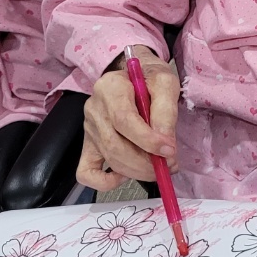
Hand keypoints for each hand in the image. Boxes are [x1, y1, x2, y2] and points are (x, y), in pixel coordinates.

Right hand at [78, 50, 179, 191]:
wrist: (134, 75)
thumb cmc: (149, 78)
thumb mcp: (165, 83)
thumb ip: (166, 110)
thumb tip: (165, 143)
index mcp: (110, 88)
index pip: (124, 120)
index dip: (148, 140)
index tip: (170, 150)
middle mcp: (94, 108)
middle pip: (115, 145)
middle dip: (146, 163)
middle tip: (169, 164)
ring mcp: (89, 129)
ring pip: (109, 159)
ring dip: (137, 171)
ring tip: (160, 167)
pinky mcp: (88, 145)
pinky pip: (87, 172)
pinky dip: (106, 182)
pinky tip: (126, 175)